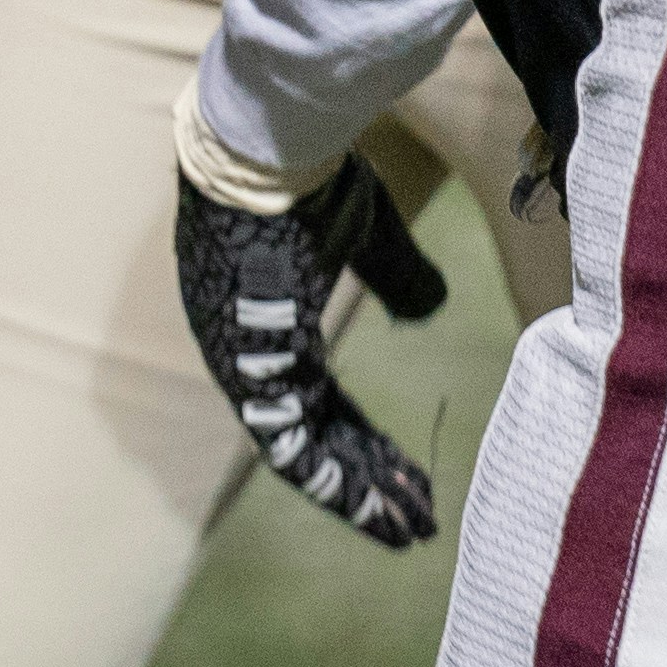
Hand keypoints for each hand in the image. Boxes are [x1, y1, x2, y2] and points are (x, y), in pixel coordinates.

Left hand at [170, 141, 448, 551]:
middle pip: (307, 433)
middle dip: (364, 480)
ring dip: (357, 492)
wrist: (267, 142)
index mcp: (263, 320)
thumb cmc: (310, 177)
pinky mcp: (246, 365)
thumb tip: (427, 311)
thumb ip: (397, 276)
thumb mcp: (368, 234)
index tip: (405, 475)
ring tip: (410, 525)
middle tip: (415, 521)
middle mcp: (242, 351)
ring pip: (300, 451)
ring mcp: (238, 361)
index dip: (360, 440)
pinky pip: (287, 444)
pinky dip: (334, 481)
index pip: (314, 399)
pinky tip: (380, 507)